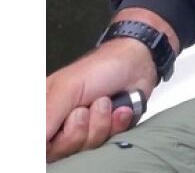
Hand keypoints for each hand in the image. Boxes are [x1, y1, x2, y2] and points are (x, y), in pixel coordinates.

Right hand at [46, 11, 167, 160]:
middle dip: (78, 130)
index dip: (49, 140)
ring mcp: (82, 129)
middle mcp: (59, 123)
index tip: (63, 125)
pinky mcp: (104, 132)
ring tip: (105, 103)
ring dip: (100, 124)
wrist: (137, 63)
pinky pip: (106, 143)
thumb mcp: (69, 87)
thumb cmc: (101, 67)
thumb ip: (48, 115)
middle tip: (85, 109)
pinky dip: (116, 125)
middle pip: (59, 150)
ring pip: (84, 147)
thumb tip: (36, 142)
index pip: (37, 141)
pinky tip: (120, 110)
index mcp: (44, 110)